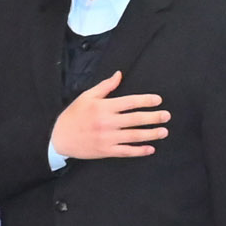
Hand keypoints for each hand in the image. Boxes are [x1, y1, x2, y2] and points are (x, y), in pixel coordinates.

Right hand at [51, 73, 170, 162]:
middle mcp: (107, 122)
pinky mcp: (106, 151)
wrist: (59, 138)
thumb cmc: (73, 115)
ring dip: (152, 134)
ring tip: (164, 131)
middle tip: (166, 116)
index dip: (145, 101)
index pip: (129, 102)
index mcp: (103, 107)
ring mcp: (107, 138)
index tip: (158, 100)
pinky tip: (151, 149)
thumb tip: (119, 74)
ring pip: (134, 136)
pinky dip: (140, 151)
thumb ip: (105, 86)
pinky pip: (126, 151)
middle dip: (154, 117)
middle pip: (136, 119)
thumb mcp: (86, 97)